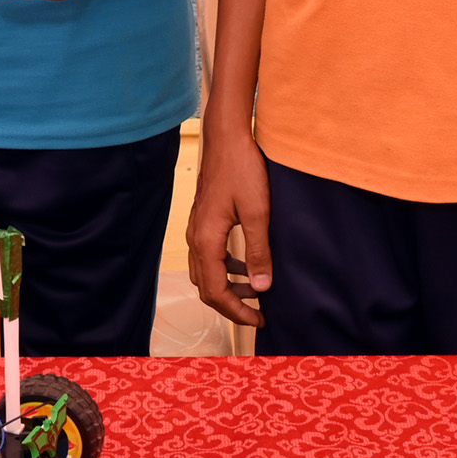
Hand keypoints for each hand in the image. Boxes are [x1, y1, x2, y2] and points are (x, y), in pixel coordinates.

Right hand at [187, 122, 270, 328]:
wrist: (227, 137)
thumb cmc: (242, 169)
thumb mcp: (258, 212)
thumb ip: (258, 251)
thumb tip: (261, 287)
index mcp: (206, 241)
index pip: (216, 293)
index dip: (237, 312)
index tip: (260, 320)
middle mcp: (195, 238)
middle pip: (206, 287)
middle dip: (231, 305)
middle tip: (258, 314)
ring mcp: (196, 229)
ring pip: (206, 272)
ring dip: (228, 287)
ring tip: (255, 291)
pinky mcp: (203, 220)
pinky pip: (209, 255)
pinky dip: (226, 268)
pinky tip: (246, 265)